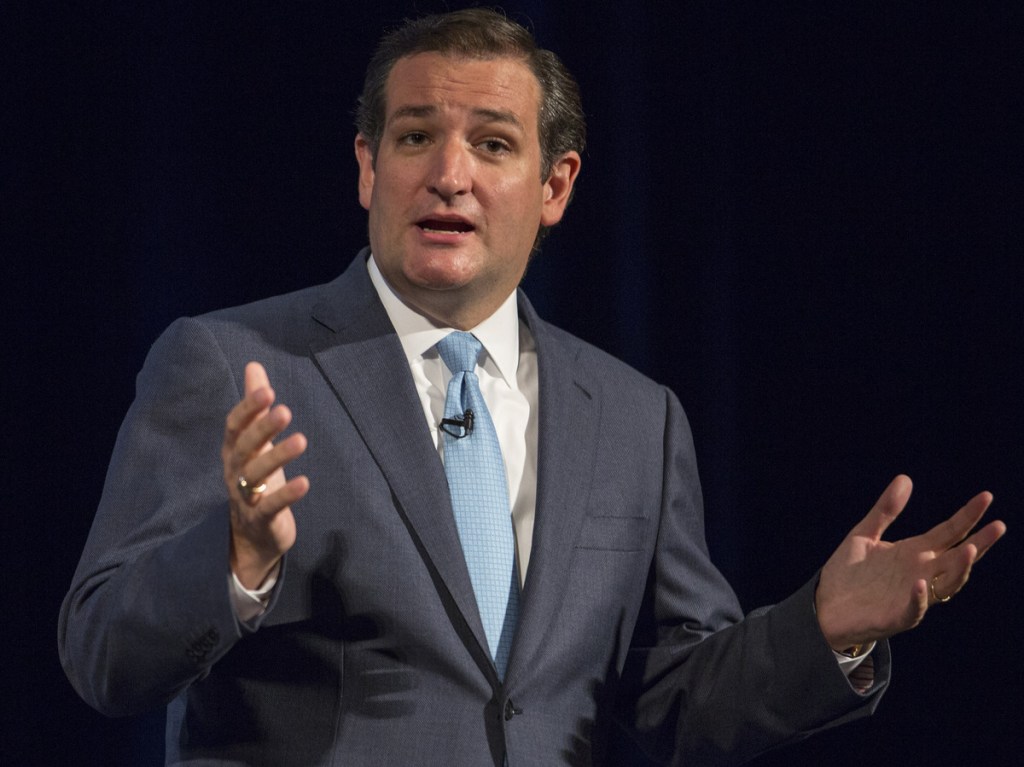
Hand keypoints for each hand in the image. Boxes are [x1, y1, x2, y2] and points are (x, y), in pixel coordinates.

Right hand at [222, 362, 308, 588]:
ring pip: (257, 476)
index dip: (249, 408)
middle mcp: (235, 472)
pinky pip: (272, 506)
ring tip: (302, 440)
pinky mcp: (261, 520)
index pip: (235, 426)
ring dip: (279, 457)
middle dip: (263, 429)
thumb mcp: (255, 443)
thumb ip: (255, 405)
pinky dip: (287, 494)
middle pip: (245, 447)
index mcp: (234, 451)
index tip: (267, 390)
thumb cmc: (256, 480)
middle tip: (285, 410)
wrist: (250, 538)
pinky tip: (305, 482)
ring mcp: (246, 497)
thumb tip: (254, 366)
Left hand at [815, 475, 1005, 650]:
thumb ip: (885, 510)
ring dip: (960, 569)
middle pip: (958, 558)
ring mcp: (913, 596)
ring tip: (970, 549)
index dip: (968, 516)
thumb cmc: (848, 573)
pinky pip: (914, 609)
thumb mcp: (864, 534)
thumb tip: (905, 478)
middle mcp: (921, 573)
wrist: (825, 607)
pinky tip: (920, 583)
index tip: (986, 496)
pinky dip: (920, 597)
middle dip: (980, 542)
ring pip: (947, 585)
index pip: (949, 532)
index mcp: (914, 552)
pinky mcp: (897, 617)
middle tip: (998, 525)